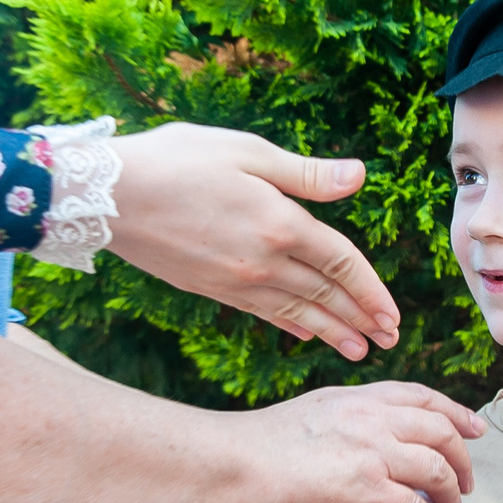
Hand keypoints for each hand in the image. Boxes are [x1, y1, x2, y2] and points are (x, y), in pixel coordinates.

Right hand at [106, 123, 400, 360]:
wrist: (108, 196)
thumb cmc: (177, 160)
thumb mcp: (247, 151)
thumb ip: (306, 173)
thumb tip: (358, 176)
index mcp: (281, 223)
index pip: (343, 264)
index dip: (373, 291)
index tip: (394, 315)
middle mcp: (263, 262)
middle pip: (326, 296)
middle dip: (362, 320)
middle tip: (391, 340)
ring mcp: (236, 281)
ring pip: (298, 313)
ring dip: (332, 332)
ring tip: (359, 351)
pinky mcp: (212, 288)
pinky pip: (264, 313)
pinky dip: (291, 324)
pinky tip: (305, 334)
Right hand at [229, 382, 481, 502]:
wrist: (237, 463)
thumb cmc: (261, 445)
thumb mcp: (312, 415)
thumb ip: (343, 427)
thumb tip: (365, 444)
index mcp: (359, 397)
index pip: (421, 397)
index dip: (454, 413)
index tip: (473, 428)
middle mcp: (373, 418)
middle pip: (441, 431)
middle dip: (463, 456)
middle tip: (467, 480)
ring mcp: (372, 452)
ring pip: (436, 468)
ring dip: (451, 492)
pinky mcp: (366, 490)